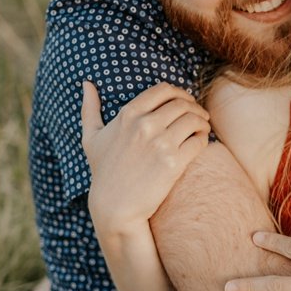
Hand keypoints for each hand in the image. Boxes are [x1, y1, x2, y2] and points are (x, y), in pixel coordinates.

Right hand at [80, 81, 208, 233]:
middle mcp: (144, 125)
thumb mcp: (91, 138)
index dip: (178, 92)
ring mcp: (160, 144)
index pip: (163, 90)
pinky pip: (198, 141)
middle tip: (198, 115)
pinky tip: (200, 141)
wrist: (115, 207)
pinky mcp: (174, 163)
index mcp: (127, 115)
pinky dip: (203, 138)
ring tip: (202, 127)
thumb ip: (89, 108)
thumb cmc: (103, 172)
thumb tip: (87, 83)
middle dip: (194, 106)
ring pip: (194, 119)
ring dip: (202, 121)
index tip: (183, 100)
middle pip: (182, 103)